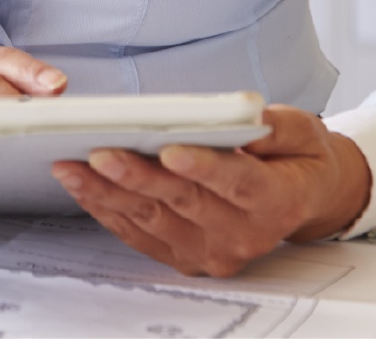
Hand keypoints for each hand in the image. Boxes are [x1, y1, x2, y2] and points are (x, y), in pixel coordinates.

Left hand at [51, 104, 371, 277]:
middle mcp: (243, 234)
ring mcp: (212, 250)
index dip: (204, 167)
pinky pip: (141, 235)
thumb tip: (246, 118)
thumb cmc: (297, 157)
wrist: (304, 199)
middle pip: (184, 203)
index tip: (170, 149)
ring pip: (153, 221)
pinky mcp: (187, 256)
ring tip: (71, 166)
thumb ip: (276, 126)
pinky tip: (82, 186)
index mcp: (275, 199)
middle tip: (100, 152)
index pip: (237, 183)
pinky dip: (108, 211)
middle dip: (138, 177)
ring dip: (108, 194)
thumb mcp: (302, 131)